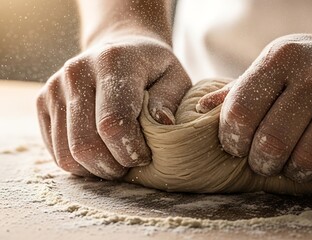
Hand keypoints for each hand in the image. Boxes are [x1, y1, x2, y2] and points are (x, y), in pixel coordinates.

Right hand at [37, 35, 190, 178]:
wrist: (119, 49)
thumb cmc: (152, 69)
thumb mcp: (174, 77)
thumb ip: (169, 100)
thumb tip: (163, 123)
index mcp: (112, 62)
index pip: (113, 122)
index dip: (130, 150)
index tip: (145, 155)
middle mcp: (77, 72)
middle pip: (85, 143)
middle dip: (112, 167)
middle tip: (130, 165)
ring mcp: (55, 87)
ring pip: (67, 154)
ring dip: (95, 170)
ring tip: (116, 161)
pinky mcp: (42, 101)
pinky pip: (56, 152)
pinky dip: (80, 164)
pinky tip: (100, 153)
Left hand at [198, 33, 311, 181]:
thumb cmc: (308, 67)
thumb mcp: (272, 67)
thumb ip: (237, 91)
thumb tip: (198, 110)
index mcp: (281, 58)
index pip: (241, 111)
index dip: (232, 139)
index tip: (236, 147)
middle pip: (273, 141)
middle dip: (260, 163)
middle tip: (263, 162)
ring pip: (308, 158)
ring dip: (292, 172)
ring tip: (289, 165)